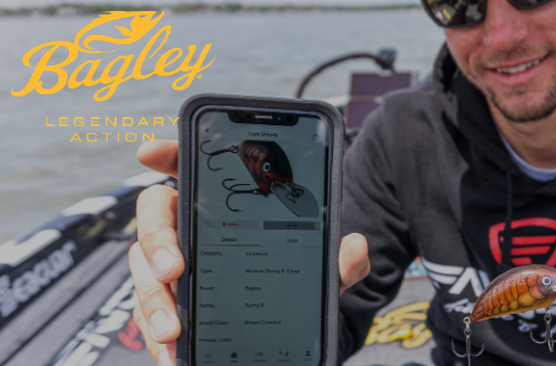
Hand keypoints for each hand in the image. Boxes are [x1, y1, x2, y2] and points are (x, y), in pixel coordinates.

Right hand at [128, 140, 370, 365]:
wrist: (285, 321)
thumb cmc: (292, 275)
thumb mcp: (318, 266)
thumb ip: (338, 258)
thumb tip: (356, 248)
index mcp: (220, 202)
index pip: (188, 166)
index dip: (167, 153)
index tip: (150, 151)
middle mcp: (189, 226)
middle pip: (155, 218)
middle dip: (157, 240)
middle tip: (174, 268)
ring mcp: (172, 264)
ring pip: (145, 271)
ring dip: (154, 299)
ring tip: (173, 327)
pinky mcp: (167, 301)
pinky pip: (150, 313)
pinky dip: (156, 334)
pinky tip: (170, 351)